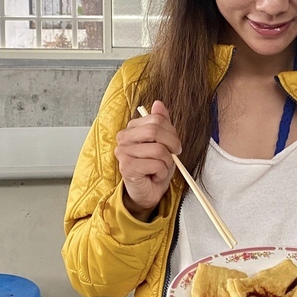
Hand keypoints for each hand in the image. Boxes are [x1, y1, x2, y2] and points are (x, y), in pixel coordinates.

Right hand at [114, 100, 181, 221]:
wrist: (148, 192)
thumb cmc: (155, 168)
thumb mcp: (163, 143)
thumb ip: (162, 123)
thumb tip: (158, 103)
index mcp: (132, 128)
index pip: (157, 119)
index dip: (171, 132)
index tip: (174, 145)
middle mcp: (123, 137)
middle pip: (155, 130)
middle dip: (171, 144)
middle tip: (173, 156)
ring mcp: (123, 151)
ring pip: (158, 149)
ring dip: (167, 163)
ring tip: (160, 169)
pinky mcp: (126, 166)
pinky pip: (156, 164)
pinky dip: (162, 173)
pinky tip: (154, 176)